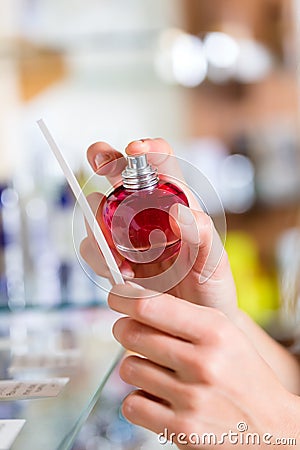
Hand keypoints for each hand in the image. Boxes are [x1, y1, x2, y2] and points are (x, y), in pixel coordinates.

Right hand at [80, 138, 237, 319]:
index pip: (160, 163)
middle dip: (104, 158)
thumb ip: (203, 235)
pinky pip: (93, 248)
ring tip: (123, 259)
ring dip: (100, 226)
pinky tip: (123, 275)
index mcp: (176, 203)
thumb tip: (178, 211)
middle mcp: (147, 213)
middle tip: (99, 161)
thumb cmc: (210, 288)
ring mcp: (126, 235)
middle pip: (118, 174)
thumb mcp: (214, 262)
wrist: (194, 325)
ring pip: (97, 211)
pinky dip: (100, 258)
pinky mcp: (113, 259)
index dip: (147, 149)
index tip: (136, 150)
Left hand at [108, 283, 299, 448]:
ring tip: (158, 370)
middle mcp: (202, 363)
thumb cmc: (243, 374)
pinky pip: (132, 405)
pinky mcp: (181, 430)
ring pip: (129, 368)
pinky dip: (140, 400)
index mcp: (215, 332)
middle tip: (130, 330)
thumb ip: (184, 316)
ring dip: (137, 367)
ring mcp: (190, 399)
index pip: (151, 306)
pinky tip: (159, 397)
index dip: (124, 299)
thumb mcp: (226, 333)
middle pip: (132, 334)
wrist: (271, 429)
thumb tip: (134, 303)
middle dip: (125, 329)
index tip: (117, 297)